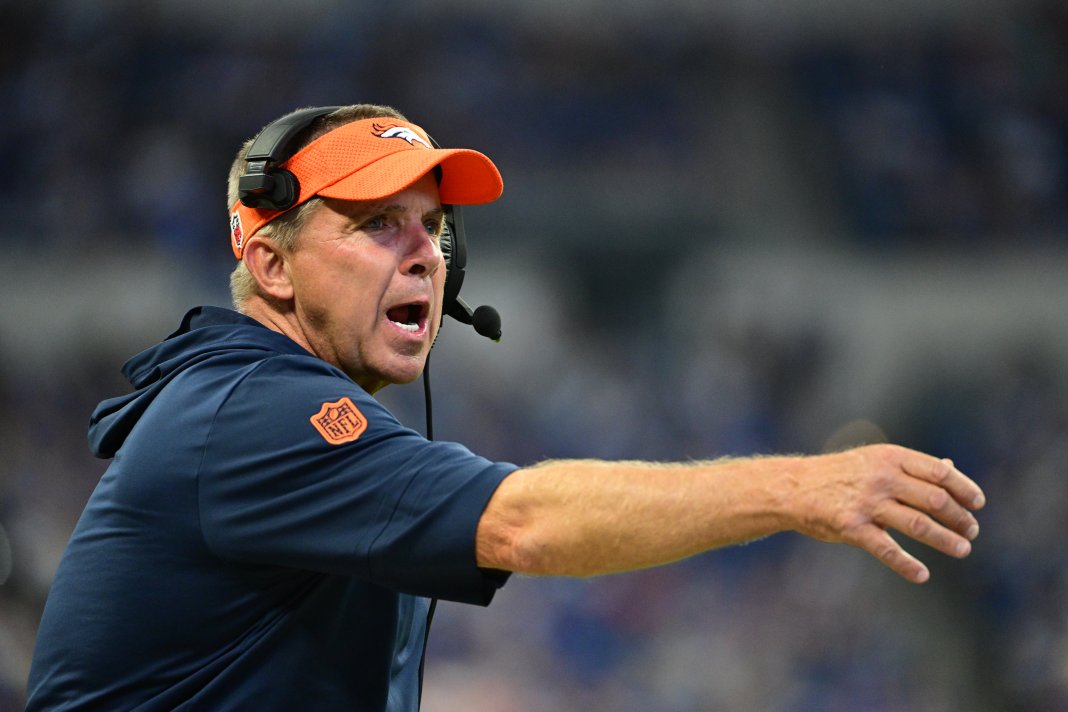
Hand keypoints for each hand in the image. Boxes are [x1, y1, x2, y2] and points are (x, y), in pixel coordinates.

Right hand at [790, 444, 985, 582]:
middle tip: (971, 531)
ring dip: (946, 540)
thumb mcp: (874, 461)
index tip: (977, 504)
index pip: (939, 472)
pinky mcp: (851, 528)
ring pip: (918, 524)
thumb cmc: (840, 474)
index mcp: (890, 458)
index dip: (964, 488)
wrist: (794, 487)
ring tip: (962, 549)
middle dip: (959, 517)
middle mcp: (881, 478)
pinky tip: (922, 575)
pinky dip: (907, 565)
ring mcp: (866, 503)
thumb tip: (951, 468)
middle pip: (934, 499)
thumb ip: (911, 467)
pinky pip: (886, 550)